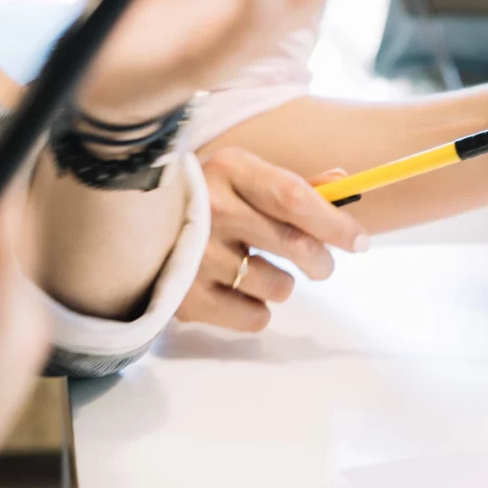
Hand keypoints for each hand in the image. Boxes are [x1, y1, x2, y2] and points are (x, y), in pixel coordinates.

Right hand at [175, 147, 369, 330]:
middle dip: (322, 261)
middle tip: (320, 265)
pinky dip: (255, 310)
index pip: (294, 197)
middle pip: (295, 245)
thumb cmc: (200, 199)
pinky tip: (235, 291)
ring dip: (281, 284)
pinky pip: (255, 318)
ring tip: (255, 270)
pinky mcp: (187, 297)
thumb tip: (343, 183)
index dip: (335, 222)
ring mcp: (197, 256)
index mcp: (229, 169)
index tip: (360, 240)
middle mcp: (212, 210)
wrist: (127, 228)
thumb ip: (291, 185)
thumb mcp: (239, 178)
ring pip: (280, 287)